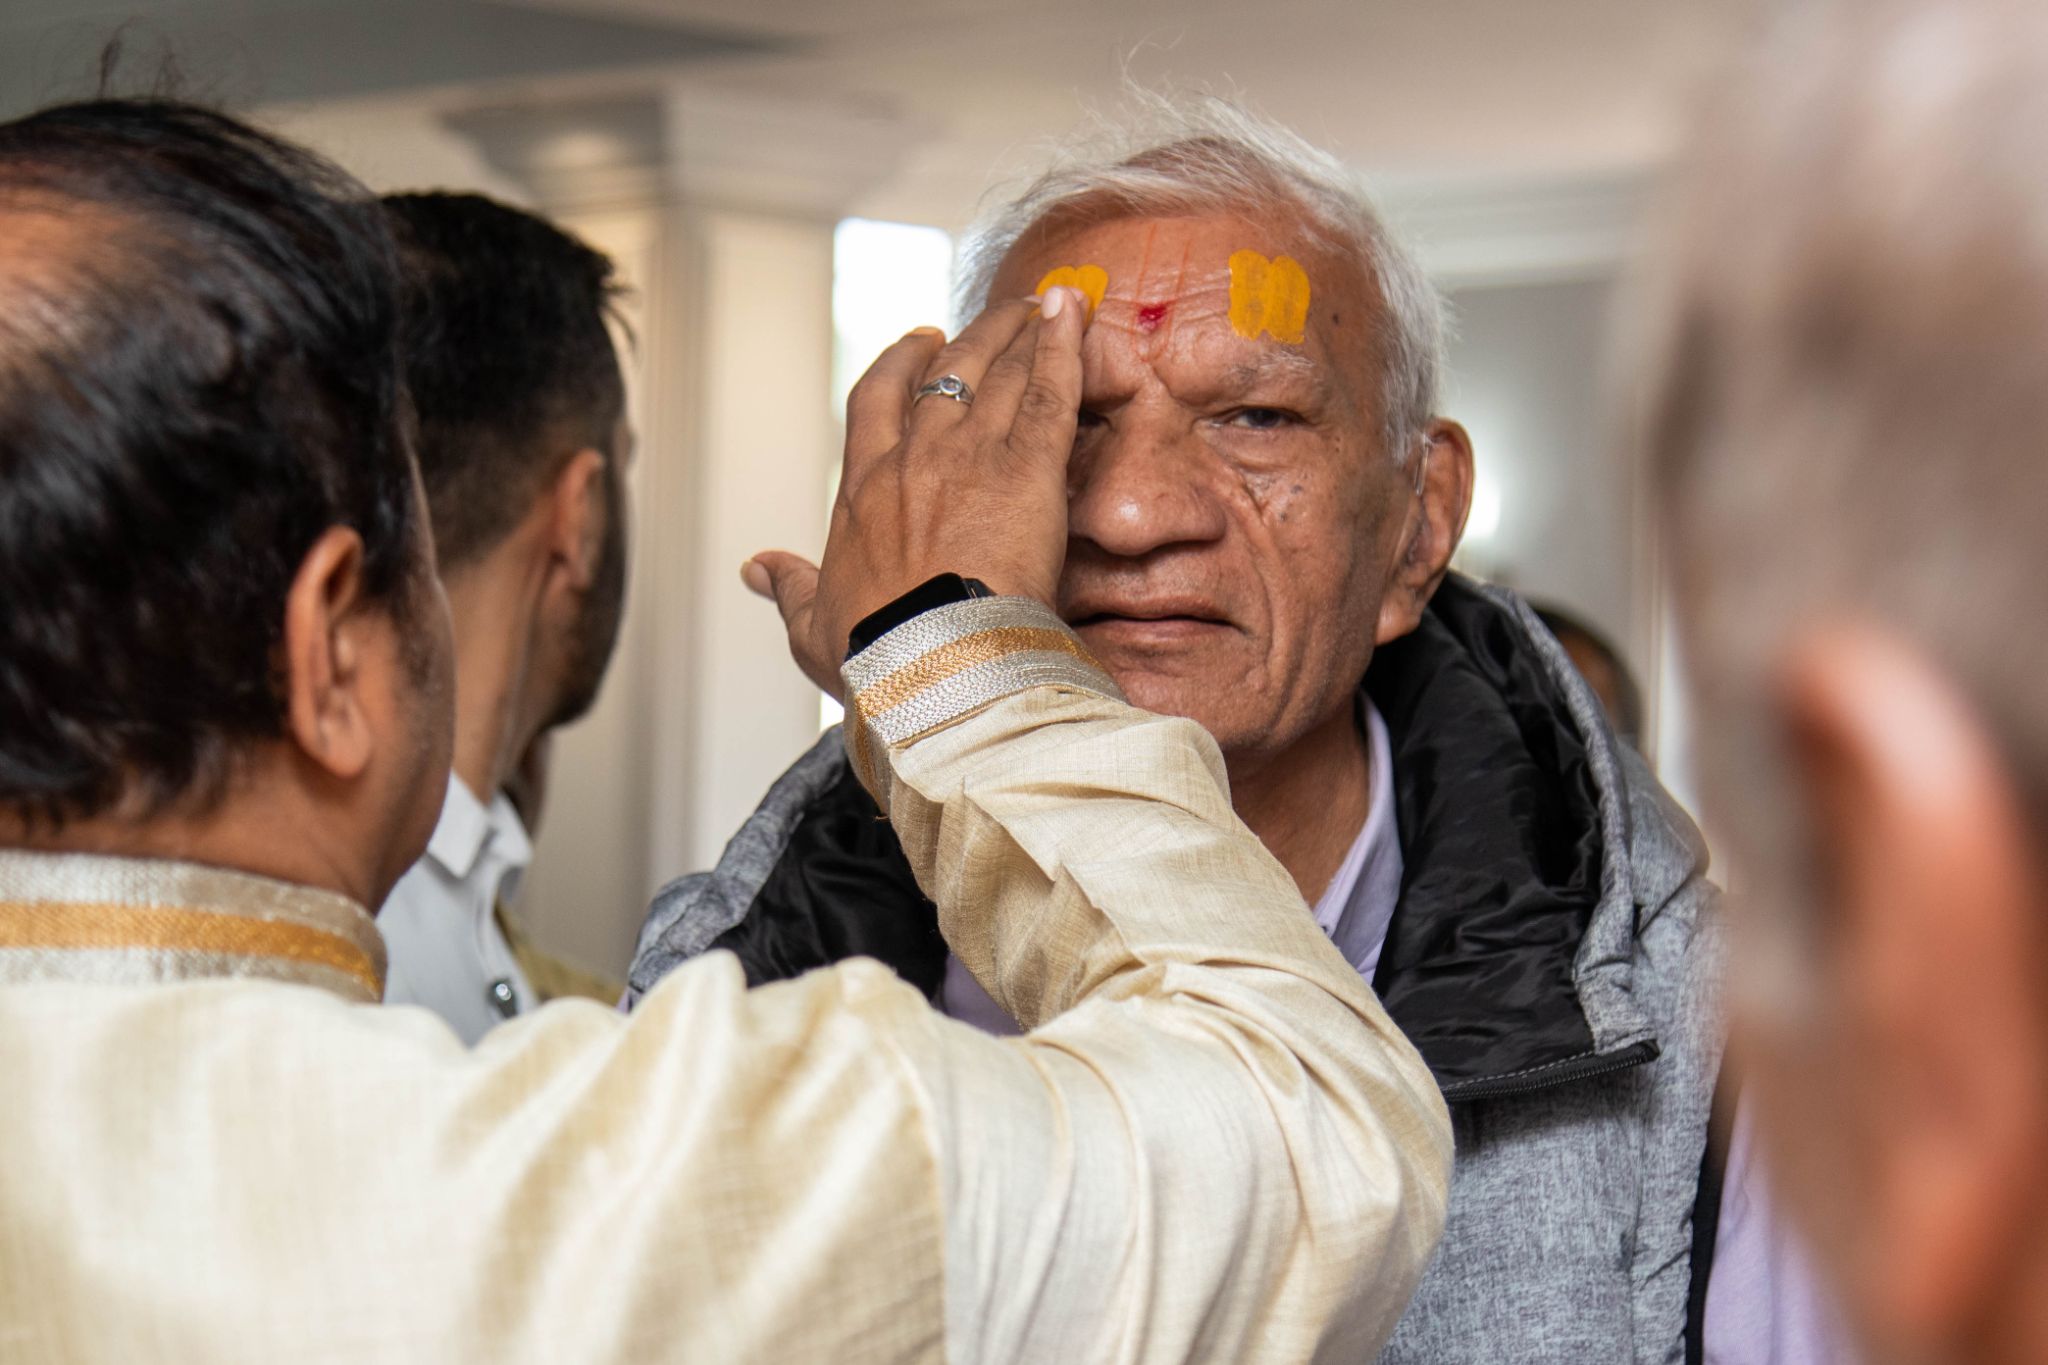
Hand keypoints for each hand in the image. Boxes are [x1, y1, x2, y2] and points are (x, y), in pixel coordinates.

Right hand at [745, 287, 1087, 697]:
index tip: (918, 346)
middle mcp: (914, 460)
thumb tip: (757, 569)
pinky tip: (1073, 315)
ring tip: (1043, 307)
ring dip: (1020, 333)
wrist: (932, 665)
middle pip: (944, 373)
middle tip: (995, 319)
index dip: (899, 367)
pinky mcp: (1029, 471)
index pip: (875, 402)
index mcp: (862, 491)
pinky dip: (1063, 348)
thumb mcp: (813, 624)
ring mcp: (971, 458)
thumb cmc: (879, 656)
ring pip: (998, 372)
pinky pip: (1050, 393)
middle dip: (971, 337)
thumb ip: (789, 587)